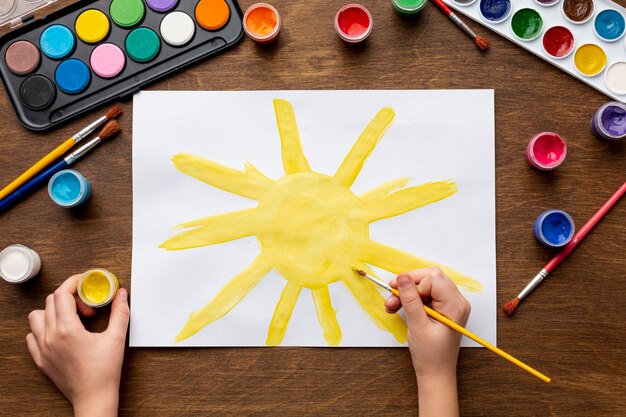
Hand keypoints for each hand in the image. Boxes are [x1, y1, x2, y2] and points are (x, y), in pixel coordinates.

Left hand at [26, 274, 128, 416]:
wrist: (94, 397)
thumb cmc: (104, 371)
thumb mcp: (116, 338)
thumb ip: (120, 312)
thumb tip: (121, 294)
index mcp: (68, 330)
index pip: (62, 294)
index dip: (73, 283)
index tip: (83, 282)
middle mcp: (51, 337)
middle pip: (51, 302)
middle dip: (70, 298)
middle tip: (87, 309)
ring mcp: (43, 349)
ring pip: (36, 317)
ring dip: (53, 311)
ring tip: (71, 319)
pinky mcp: (41, 359)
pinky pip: (32, 336)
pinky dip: (43, 329)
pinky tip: (60, 333)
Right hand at [385, 268, 469, 416]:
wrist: (435, 373)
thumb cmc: (431, 355)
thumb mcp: (418, 325)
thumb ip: (410, 299)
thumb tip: (401, 277)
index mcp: (455, 305)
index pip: (433, 278)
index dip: (413, 283)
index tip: (396, 293)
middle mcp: (456, 301)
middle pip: (430, 278)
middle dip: (408, 286)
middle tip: (391, 296)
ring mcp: (450, 304)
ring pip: (425, 285)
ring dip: (406, 293)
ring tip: (391, 305)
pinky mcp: (442, 308)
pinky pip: (425, 294)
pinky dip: (410, 299)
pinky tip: (398, 307)